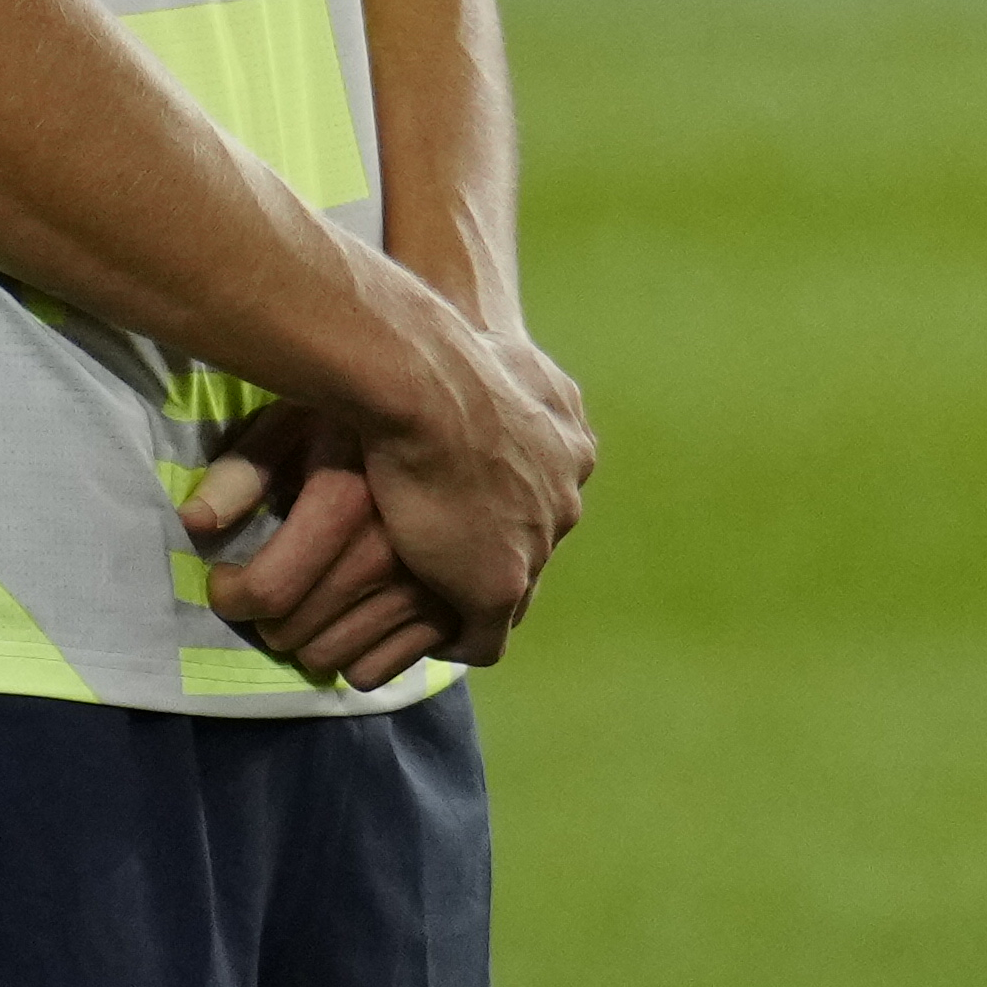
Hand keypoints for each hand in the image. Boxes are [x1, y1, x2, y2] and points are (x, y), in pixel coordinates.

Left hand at [185, 405, 457, 690]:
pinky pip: (374, 673)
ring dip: (306, 641)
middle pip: (294, 634)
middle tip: (268, 591)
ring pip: (331, 660)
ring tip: (306, 604)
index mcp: (348, 499)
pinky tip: (349, 620)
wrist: (456, 413)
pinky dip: (352, 658)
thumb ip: (243, 470)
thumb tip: (193, 523)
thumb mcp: (295, 419)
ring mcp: (427, 586)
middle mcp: (390, 551)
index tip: (224, 582)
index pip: (268, 590)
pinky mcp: (453, 611)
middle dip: (266, 620)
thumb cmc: (362, 413)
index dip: (230, 595)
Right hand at [354, 321, 592, 662]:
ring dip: (470, 593)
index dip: (499, 500)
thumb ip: (511, 368)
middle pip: (535, 538)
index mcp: (570, 439)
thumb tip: (496, 352)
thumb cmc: (440, 352)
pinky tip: (416, 632)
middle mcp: (568, 490)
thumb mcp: (498, 347)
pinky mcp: (503, 586)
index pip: (543, 488)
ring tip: (423, 602)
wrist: (426, 380)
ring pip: (512, 588)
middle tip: (440, 552)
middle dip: (495, 547)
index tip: (460, 502)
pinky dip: (451, 640)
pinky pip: (484, 639)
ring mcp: (540, 542)